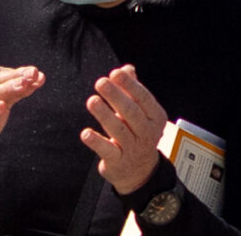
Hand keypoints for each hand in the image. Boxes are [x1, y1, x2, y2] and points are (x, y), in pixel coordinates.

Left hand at [79, 64, 170, 195]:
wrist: (141, 172)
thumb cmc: (137, 133)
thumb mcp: (141, 112)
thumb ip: (133, 90)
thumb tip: (127, 68)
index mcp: (155, 117)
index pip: (144, 99)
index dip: (130, 85)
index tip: (115, 73)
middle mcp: (147, 133)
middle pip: (131, 113)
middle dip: (116, 96)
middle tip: (101, 82)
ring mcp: (133, 148)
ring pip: (119, 130)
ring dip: (104, 115)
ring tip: (92, 101)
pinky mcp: (118, 162)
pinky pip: (107, 150)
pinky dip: (96, 142)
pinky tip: (85, 133)